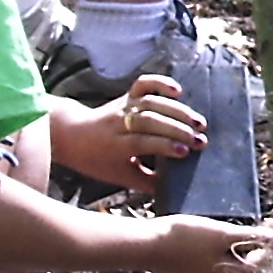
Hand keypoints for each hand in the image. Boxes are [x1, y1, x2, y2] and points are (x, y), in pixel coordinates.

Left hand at [48, 76, 206, 195]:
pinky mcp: (127, 96)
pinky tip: (178, 90)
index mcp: (114, 145)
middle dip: (178, 129)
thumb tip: (172, 189)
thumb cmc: (97, 160)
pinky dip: (160, 83)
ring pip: (151, 103)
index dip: (164, 145)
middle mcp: (118, 123)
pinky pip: (143, 84)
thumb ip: (146, 182)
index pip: (142, 142)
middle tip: (200, 140)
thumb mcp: (119, 176)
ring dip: (178, 111)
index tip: (186, 152)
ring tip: (199, 122)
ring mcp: (123, 106)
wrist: (72, 135)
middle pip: (150, 120)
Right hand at [150, 215, 272, 272]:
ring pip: (231, 269)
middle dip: (259, 248)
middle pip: (248, 269)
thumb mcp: (221, 234)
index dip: (271, 243)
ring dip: (242, 251)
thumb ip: (251, 237)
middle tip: (264, 227)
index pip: (262, 264)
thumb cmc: (184, 238)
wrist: (145, 245)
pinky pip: (215, 268)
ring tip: (245, 232)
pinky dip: (224, 255)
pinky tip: (222, 241)